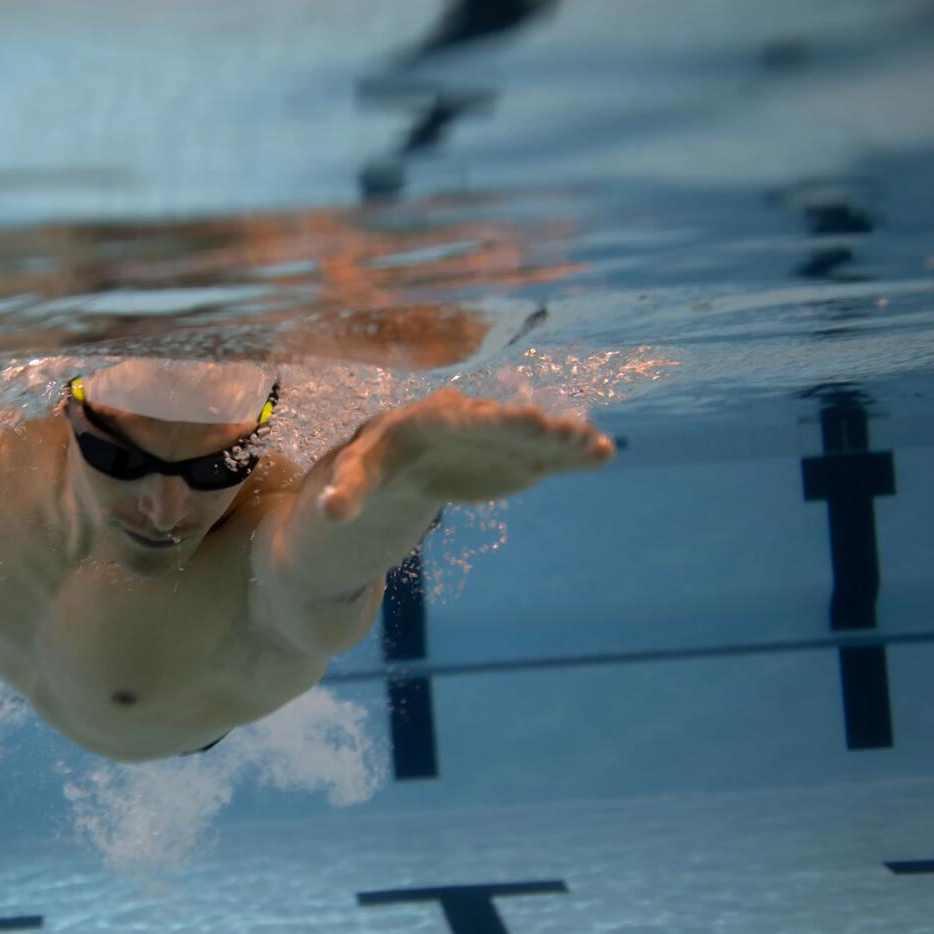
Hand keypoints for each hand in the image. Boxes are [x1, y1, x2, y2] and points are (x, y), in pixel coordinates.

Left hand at [318, 388, 613, 522]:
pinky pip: (546, 455)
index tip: (514, 420)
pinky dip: (571, 454)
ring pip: (528, 437)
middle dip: (524, 426)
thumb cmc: (370, 468)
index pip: (453, 420)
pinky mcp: (516, 457)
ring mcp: (495, 438)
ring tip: (592, 444)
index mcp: (423, 421)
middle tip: (556, 428)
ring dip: (559, 438)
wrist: (400, 467)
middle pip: (497, 423)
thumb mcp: (352, 478)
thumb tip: (329, 513)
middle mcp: (465, 420)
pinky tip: (603, 454)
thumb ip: (345, 492)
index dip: (483, 422)